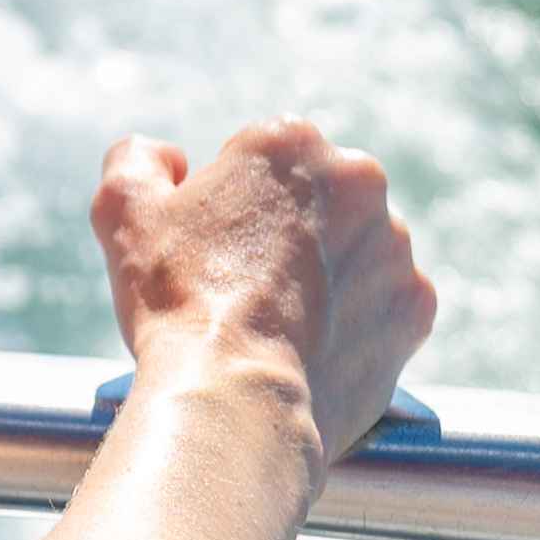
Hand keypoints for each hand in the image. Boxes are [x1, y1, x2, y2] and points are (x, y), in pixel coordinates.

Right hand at [90, 118, 436, 485]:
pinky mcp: (417, 306)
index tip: (214, 246)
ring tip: (279, 321)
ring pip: (355, 248)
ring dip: (327, 271)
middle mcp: (358, 179)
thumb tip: (169, 159)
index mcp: (290, 141)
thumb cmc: (176, 298)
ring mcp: (395, 245)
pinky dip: (358, 319)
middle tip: (244, 283)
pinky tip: (315, 344)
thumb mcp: (122, 207)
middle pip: (315, 196)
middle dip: (286, 228)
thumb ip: (138, 158)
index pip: (258, 158)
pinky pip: (385, 302)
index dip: (228, 203)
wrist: (238, 399)